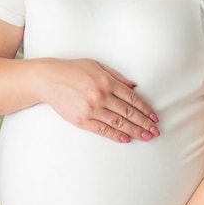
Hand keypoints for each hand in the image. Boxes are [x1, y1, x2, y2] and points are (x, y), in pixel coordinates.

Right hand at [41, 58, 159, 142]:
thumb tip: (134, 87)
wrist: (48, 79)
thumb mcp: (96, 65)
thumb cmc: (72, 70)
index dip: (145, 109)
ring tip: (146, 137)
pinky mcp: (82, 120)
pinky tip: (126, 139)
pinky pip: (103, 130)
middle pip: (128, 113)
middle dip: (144, 123)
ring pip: (118, 123)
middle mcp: (101, 96)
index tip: (154, 117)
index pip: (131, 99)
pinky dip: (116, 135)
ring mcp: (91, 109)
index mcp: (106, 81)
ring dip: (134, 131)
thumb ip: (116, 76)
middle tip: (155, 131)